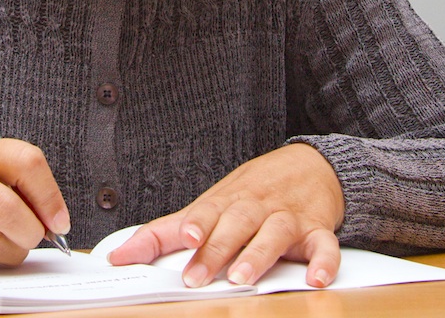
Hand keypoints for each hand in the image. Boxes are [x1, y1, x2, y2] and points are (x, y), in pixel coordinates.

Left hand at [107, 143, 343, 287]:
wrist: (308, 166)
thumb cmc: (249, 194)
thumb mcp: (205, 208)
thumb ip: (162, 234)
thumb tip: (119, 257)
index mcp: (225, 203)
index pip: (207, 212)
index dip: (197, 224)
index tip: (187, 237)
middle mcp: (255, 207)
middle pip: (236, 224)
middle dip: (218, 249)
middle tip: (200, 275)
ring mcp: (287, 218)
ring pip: (274, 233)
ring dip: (258, 255)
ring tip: (243, 278)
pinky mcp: (317, 230)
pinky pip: (324, 245)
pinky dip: (323, 261)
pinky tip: (316, 278)